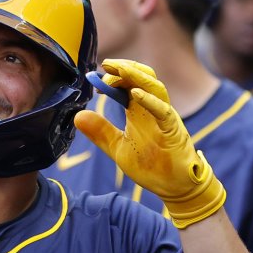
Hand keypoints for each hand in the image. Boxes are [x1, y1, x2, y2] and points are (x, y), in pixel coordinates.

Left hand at [74, 59, 226, 228]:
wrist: (174, 187)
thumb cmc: (151, 167)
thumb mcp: (118, 149)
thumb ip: (100, 132)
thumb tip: (78, 116)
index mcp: (139, 111)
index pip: (128, 84)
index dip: (113, 77)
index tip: (95, 77)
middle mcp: (153, 109)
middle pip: (142, 77)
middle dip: (125, 68)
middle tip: (105, 64)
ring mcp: (165, 117)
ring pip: (155, 86)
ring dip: (136, 76)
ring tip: (119, 70)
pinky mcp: (173, 129)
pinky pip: (163, 111)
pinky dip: (150, 101)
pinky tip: (134, 94)